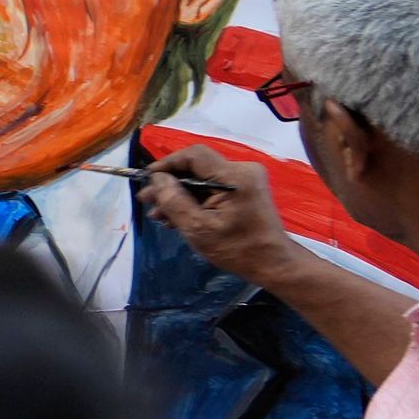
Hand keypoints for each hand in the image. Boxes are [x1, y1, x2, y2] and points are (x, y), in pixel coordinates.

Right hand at [137, 145, 302, 289]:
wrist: (271, 263)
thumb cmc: (236, 249)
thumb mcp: (198, 228)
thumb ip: (174, 201)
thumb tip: (157, 180)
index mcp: (234, 177)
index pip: (194, 156)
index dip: (167, 164)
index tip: (147, 179)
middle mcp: (241, 171)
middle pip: (197, 168)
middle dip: (170, 184)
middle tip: (146, 200)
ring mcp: (245, 180)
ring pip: (202, 179)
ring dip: (180, 194)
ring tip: (158, 214)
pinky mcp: (244, 190)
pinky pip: (212, 189)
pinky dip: (195, 200)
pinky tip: (177, 215)